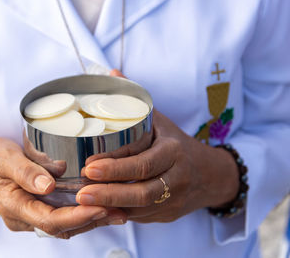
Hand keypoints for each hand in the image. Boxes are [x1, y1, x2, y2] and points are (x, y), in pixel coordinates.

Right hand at [0, 138, 126, 237]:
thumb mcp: (4, 158)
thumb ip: (24, 171)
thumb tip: (48, 186)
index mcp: (12, 206)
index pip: (48, 220)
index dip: (76, 217)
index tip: (100, 207)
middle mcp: (23, 217)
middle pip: (61, 227)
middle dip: (91, 220)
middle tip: (119, 212)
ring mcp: (31, 216)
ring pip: (65, 226)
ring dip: (91, 219)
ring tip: (118, 211)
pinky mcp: (39, 209)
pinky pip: (63, 216)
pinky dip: (83, 213)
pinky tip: (103, 206)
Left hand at [76, 72, 238, 222]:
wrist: (209, 174)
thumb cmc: (177, 144)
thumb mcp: (160, 119)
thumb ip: (134, 101)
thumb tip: (111, 73)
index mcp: (174, 152)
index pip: (144, 162)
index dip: (116, 166)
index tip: (90, 165)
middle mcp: (177, 178)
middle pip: (143, 190)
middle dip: (109, 192)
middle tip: (81, 190)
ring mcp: (173, 200)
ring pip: (141, 208)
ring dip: (111, 207)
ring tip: (83, 202)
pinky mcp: (168, 215)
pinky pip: (142, 217)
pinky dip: (120, 214)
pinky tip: (99, 211)